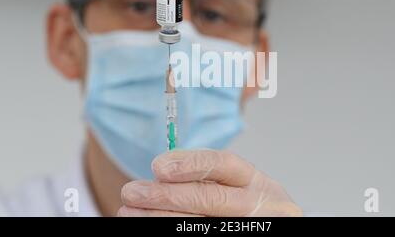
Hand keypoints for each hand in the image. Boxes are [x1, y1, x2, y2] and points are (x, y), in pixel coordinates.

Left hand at [118, 150, 301, 216]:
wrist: (264, 230)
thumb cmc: (248, 213)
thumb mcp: (239, 191)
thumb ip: (208, 180)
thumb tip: (163, 169)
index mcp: (259, 184)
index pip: (225, 164)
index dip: (191, 164)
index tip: (157, 166)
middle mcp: (260, 207)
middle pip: (210, 198)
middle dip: (166, 195)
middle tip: (132, 192)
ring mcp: (251, 229)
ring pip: (200, 225)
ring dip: (159, 218)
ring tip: (130, 213)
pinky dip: (172, 233)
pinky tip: (150, 227)